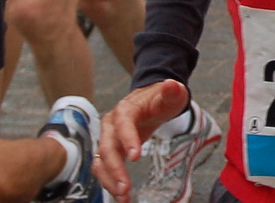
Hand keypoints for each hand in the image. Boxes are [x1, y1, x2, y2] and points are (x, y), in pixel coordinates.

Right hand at [96, 80, 190, 202]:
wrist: (151, 100)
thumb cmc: (161, 98)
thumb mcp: (171, 94)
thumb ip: (172, 90)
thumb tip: (170, 84)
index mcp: (125, 110)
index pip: (123, 124)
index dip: (128, 140)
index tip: (136, 156)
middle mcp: (111, 125)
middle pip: (107, 148)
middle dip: (115, 169)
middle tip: (126, 188)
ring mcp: (109, 138)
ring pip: (102, 162)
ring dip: (110, 181)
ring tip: (123, 197)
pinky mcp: (111, 150)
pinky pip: (106, 168)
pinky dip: (111, 182)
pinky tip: (120, 196)